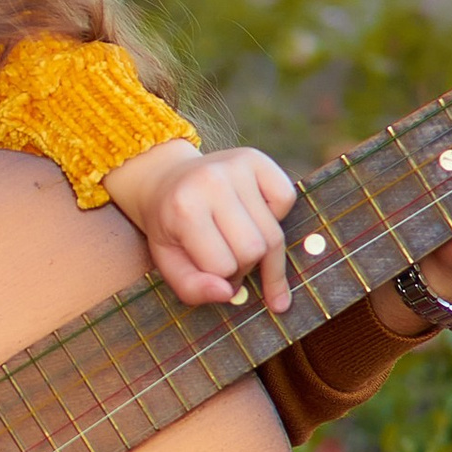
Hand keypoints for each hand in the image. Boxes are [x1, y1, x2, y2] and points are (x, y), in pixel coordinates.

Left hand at [108, 139, 299, 317]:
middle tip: (226, 256)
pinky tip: (252, 214)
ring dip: (261, 246)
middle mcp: (212, 181)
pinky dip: (275, 215)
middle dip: (244, 265)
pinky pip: (287, 199)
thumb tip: (227, 293)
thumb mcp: (167, 262)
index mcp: (183, 208)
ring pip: (273, 232)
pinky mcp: (256, 158)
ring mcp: (236, 166)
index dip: (220, 278)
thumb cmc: (170, 227)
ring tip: (237, 238)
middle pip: (254, 250)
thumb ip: (192, 288)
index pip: (223, 266)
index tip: (211, 270)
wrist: (165, 180)